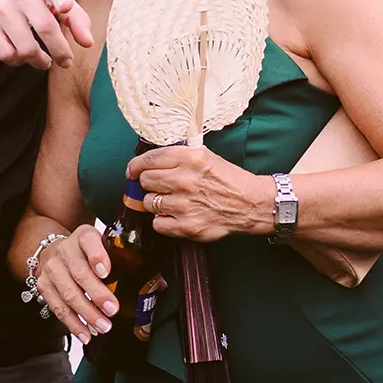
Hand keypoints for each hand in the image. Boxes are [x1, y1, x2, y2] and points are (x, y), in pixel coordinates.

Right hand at [34, 224, 120, 341]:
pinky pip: (57, 307)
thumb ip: (129, 263)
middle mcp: (65, 250)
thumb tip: (160, 285)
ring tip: (103, 326)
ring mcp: (52, 268)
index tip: (106, 272)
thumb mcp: (106, 248)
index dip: (97, 256)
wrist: (56, 251)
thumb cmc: (87, 252)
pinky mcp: (44, 286)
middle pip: (80, 273)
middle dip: (97, 294)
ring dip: (86, 313)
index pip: (89, 241)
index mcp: (84, 236)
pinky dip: (72, 323)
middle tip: (112, 309)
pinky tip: (85, 333)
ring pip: (68, 293)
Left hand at [129, 145, 272, 241]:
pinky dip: (163, 222)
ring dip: (157, 203)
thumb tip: (148, 161)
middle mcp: (185, 180)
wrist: (250, 204)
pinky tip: (175, 216)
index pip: (148, 160)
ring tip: (172, 202)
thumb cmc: (227, 180)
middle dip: (149, 184)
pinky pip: (157, 224)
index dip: (136, 166)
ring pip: (149, 203)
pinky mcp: (187, 226)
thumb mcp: (205, 156)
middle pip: (145, 181)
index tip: (133, 171)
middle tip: (160, 187)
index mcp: (190, 158)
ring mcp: (185, 204)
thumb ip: (178, 156)